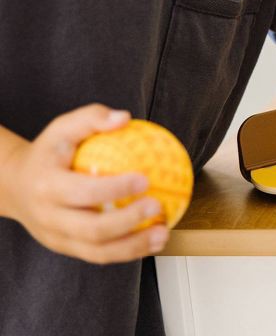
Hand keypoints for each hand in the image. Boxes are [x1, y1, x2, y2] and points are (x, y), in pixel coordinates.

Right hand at [1, 104, 168, 263]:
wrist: (15, 186)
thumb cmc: (48, 152)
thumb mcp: (63, 128)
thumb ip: (92, 118)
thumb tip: (124, 118)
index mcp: (47, 187)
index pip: (83, 191)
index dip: (115, 189)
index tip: (146, 179)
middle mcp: (49, 218)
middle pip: (91, 229)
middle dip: (128, 222)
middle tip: (157, 206)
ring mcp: (57, 238)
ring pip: (96, 252)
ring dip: (133, 247)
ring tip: (163, 234)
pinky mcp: (66, 249)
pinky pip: (99, 255)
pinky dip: (128, 252)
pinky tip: (153, 241)